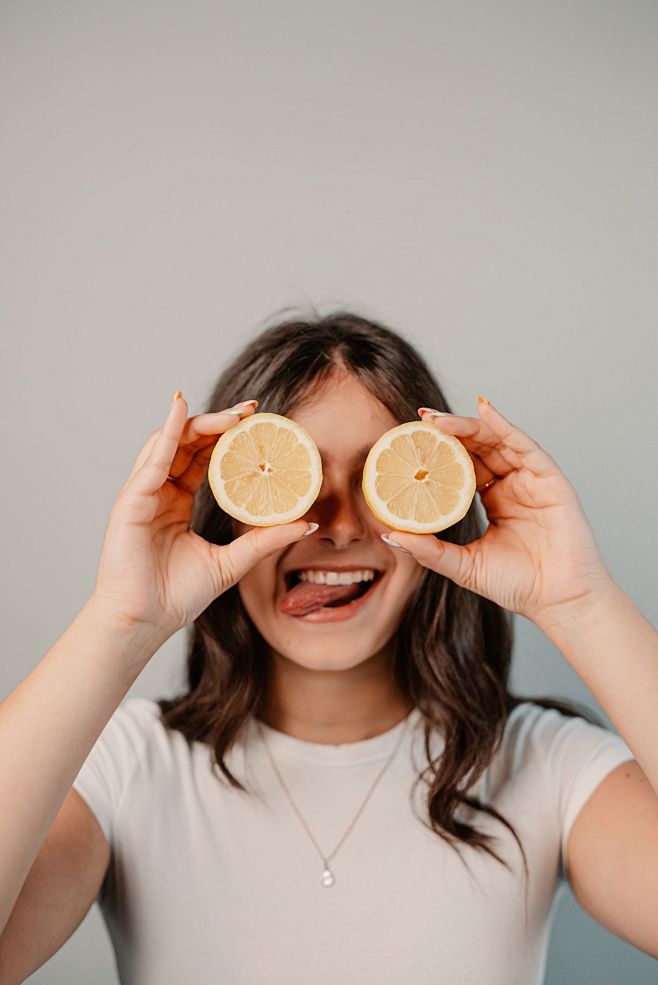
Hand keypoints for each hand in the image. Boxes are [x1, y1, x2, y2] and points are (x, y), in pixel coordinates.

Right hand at [91, 393, 313, 641]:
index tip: (260, 424)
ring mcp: (143, 492)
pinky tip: (180, 406)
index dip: (229, 438)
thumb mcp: (232, 562)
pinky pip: (153, 457)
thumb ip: (265, 539)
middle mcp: (159, 491)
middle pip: (189, 442)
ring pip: (171, 442)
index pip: (204, 457)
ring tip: (235, 414)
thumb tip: (306, 524)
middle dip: (220, 423)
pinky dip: (167, 429)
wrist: (145, 621)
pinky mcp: (132, 499)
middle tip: (253, 410)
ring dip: (202, 421)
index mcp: (178, 502)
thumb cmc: (177, 596)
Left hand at [381, 397, 614, 625]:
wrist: (557, 602)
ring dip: (467, 426)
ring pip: (497, 440)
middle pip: (478, 447)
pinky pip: (525, 445)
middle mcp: (512, 484)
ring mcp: (532, 479)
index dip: (438, 451)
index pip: (462, 465)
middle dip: (448, 432)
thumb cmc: (517, 585)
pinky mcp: (551, 480)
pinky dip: (504, 425)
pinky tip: (484, 408)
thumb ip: (428, 549)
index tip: (408, 441)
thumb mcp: (462, 565)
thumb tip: (388, 535)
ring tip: (436, 420)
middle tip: (418, 421)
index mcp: (493, 499)